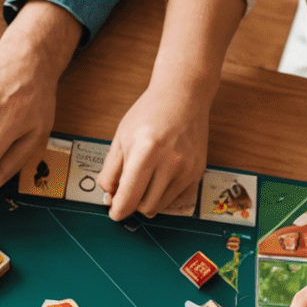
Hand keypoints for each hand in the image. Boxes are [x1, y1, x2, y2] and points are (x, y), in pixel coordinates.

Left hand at [100, 78, 211, 220]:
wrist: (184, 95)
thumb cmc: (150, 113)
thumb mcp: (121, 138)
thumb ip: (110, 171)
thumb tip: (109, 197)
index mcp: (146, 152)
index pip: (129, 198)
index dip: (118, 211)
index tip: (114, 211)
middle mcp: (170, 162)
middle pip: (145, 207)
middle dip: (132, 204)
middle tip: (127, 191)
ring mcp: (187, 168)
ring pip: (160, 206)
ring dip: (147, 201)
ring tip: (144, 181)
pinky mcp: (198, 171)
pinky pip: (176, 199)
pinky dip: (164, 196)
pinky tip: (159, 180)